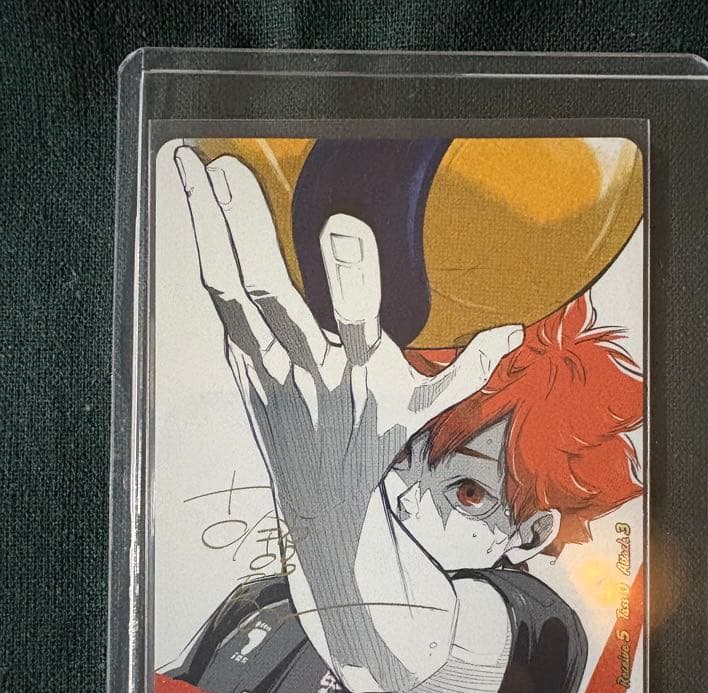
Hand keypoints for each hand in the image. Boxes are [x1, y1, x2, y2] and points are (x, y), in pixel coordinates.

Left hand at [174, 146, 522, 530]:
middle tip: (229, 169)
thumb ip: (467, 368)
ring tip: (186, 164)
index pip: (358, 322)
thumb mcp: (425, 409)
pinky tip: (191, 205)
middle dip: (247, 231)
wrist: (321, 506)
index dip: (352, 275)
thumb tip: (513, 332)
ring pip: (230, 296)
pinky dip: (206, 255)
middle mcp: (308, 370)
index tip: (343, 222)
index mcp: (361, 375)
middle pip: (271, 298)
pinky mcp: (242, 370)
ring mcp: (266, 370)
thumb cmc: (374, 445)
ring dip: (205, 230)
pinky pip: (220, 307)